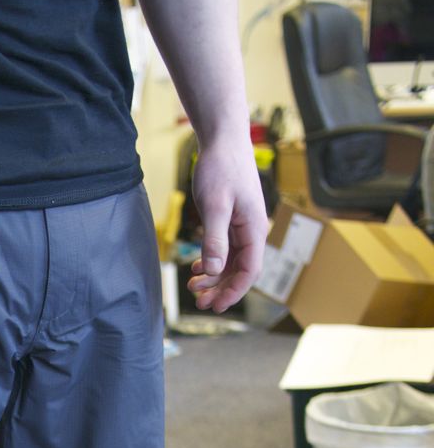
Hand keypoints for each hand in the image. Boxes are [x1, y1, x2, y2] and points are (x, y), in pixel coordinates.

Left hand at [187, 138, 267, 313]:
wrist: (223, 140)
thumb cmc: (221, 168)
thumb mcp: (215, 205)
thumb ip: (215, 239)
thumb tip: (215, 269)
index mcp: (254, 229)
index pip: (250, 271)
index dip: (234, 292)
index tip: (216, 307)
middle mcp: (251, 230)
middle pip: (241, 270)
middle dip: (221, 289)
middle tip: (200, 302)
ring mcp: (242, 226)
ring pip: (232, 261)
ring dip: (215, 277)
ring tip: (194, 286)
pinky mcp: (231, 220)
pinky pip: (225, 249)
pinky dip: (212, 261)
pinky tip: (198, 267)